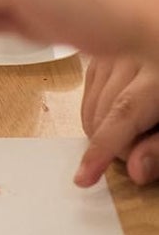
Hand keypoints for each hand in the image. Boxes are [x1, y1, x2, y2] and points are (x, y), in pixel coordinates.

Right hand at [78, 56, 158, 187]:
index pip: (122, 113)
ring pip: (89, 107)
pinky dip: (99, 115)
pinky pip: (88, 94)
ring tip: (137, 134)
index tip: (84, 177)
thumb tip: (136, 172)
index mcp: (157, 75)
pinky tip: (120, 118)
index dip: (104, 148)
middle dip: (116, 145)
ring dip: (104, 131)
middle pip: (102, 114)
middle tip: (142, 153)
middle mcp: (128, 57)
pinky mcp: (99, 59)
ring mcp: (110, 56)